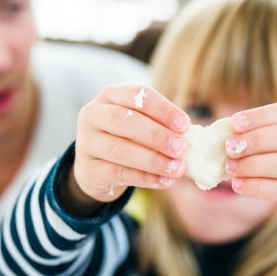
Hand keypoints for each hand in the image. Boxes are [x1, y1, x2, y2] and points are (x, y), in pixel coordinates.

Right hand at [69, 84, 188, 206]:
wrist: (96, 169)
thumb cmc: (126, 138)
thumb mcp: (141, 125)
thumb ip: (161, 126)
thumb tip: (190, 137)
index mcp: (110, 95)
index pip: (136, 95)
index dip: (162, 109)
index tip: (184, 124)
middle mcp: (93, 114)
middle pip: (124, 121)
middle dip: (156, 135)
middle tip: (181, 148)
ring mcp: (86, 142)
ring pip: (120, 150)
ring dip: (153, 160)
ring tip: (177, 168)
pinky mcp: (88, 169)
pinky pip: (118, 173)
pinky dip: (145, 178)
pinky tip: (164, 181)